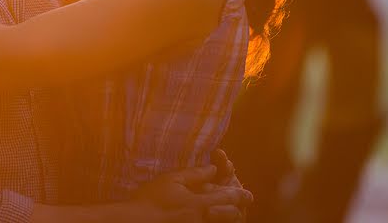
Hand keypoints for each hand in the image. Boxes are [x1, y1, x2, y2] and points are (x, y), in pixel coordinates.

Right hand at [134, 163, 251, 222]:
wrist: (138, 220)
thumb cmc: (151, 197)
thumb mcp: (172, 179)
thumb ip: (194, 174)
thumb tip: (213, 168)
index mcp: (197, 202)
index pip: (224, 197)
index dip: (239, 195)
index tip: (248, 194)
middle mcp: (200, 217)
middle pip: (228, 215)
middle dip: (238, 209)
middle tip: (244, 205)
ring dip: (228, 217)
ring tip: (233, 213)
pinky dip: (213, 221)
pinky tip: (212, 217)